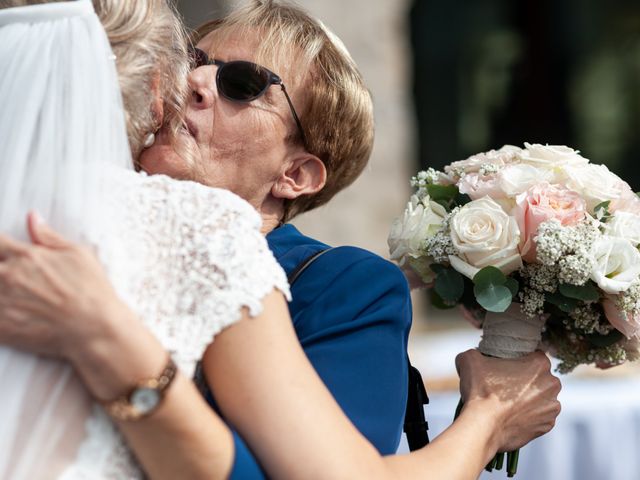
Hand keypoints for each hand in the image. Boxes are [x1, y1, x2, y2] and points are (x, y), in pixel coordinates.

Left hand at [0, 213, 165, 398]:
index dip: (0, 247)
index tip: (5, 252)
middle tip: (14, 276)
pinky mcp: (2, 328)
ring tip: (18, 294)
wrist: (95, 329)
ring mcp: (3, 303)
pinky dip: (0, 311)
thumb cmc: (92, 290)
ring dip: (0, 290)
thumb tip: (32, 218)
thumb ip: (49, 236)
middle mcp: (8, 277)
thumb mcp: (78, 254)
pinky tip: (14, 311)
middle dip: (0, 267)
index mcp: (26, 256)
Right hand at [455, 349, 560, 452]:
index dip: (519, 359)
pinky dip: (530, 416)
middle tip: (507, 385)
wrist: (483, 426)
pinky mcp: (547, 425)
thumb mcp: (470, 359)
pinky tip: (514, 415)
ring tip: (509, 402)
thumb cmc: (480, 391)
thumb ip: (476, 352)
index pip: (533, 355)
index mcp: (539, 364)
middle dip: (527, 379)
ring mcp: (551, 407)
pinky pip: (540, 416)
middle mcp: (552, 384)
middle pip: (540, 377)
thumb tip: (475, 355)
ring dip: (530, 398)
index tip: (508, 366)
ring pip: (542, 397)